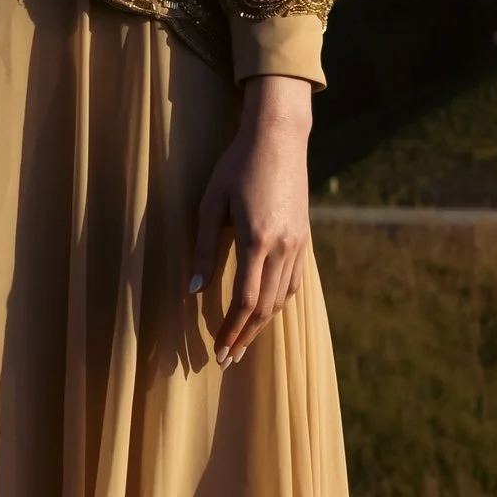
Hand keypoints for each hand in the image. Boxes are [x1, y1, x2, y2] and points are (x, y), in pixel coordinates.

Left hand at [190, 75, 313, 366]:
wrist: (278, 137)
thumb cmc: (236, 165)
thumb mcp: (210, 203)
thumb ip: (202, 249)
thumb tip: (192, 291)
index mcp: (257, 240)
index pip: (245, 301)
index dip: (231, 330)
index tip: (219, 351)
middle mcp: (283, 247)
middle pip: (266, 308)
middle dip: (246, 337)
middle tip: (228, 359)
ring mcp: (298, 243)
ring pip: (283, 298)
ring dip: (263, 323)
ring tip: (243, 339)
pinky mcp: (304, 236)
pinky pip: (294, 280)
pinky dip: (279, 301)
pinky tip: (265, 309)